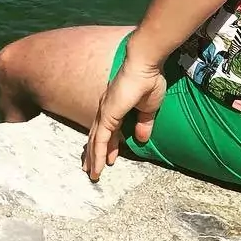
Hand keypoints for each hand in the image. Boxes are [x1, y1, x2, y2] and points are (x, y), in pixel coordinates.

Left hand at [82, 63, 166, 181]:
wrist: (144, 66)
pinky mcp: (107, 115)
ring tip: (93, 174)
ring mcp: (104, 112)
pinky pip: (101, 139)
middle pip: (97, 136)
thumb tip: (141, 138)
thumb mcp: (149, 108)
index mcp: (115, 106)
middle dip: (94, 154)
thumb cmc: (149, 81)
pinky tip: (98, 165)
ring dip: (94, 158)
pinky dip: (98, 154)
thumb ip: (144, 123)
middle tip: (91, 169)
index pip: (109, 130)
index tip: (110, 159)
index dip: (109, 146)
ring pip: (96, 141)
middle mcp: (106, 109)